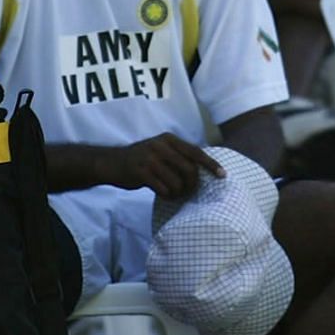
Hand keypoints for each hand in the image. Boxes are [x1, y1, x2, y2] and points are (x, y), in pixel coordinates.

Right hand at [104, 134, 225, 198]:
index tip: (222, 175)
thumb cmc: (141, 159)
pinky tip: (163, 195)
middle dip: (192, 185)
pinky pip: (163, 189)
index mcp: (168, 139)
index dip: (210, 164)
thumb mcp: (160, 150)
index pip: (196, 151)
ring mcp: (150, 158)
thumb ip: (178, 155)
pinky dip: (167, 195)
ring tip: (173, 194)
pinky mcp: (141, 172)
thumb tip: (202, 169)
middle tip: (188, 192)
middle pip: (189, 169)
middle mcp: (161, 146)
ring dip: (178, 193)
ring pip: (177, 182)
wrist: (112, 163)